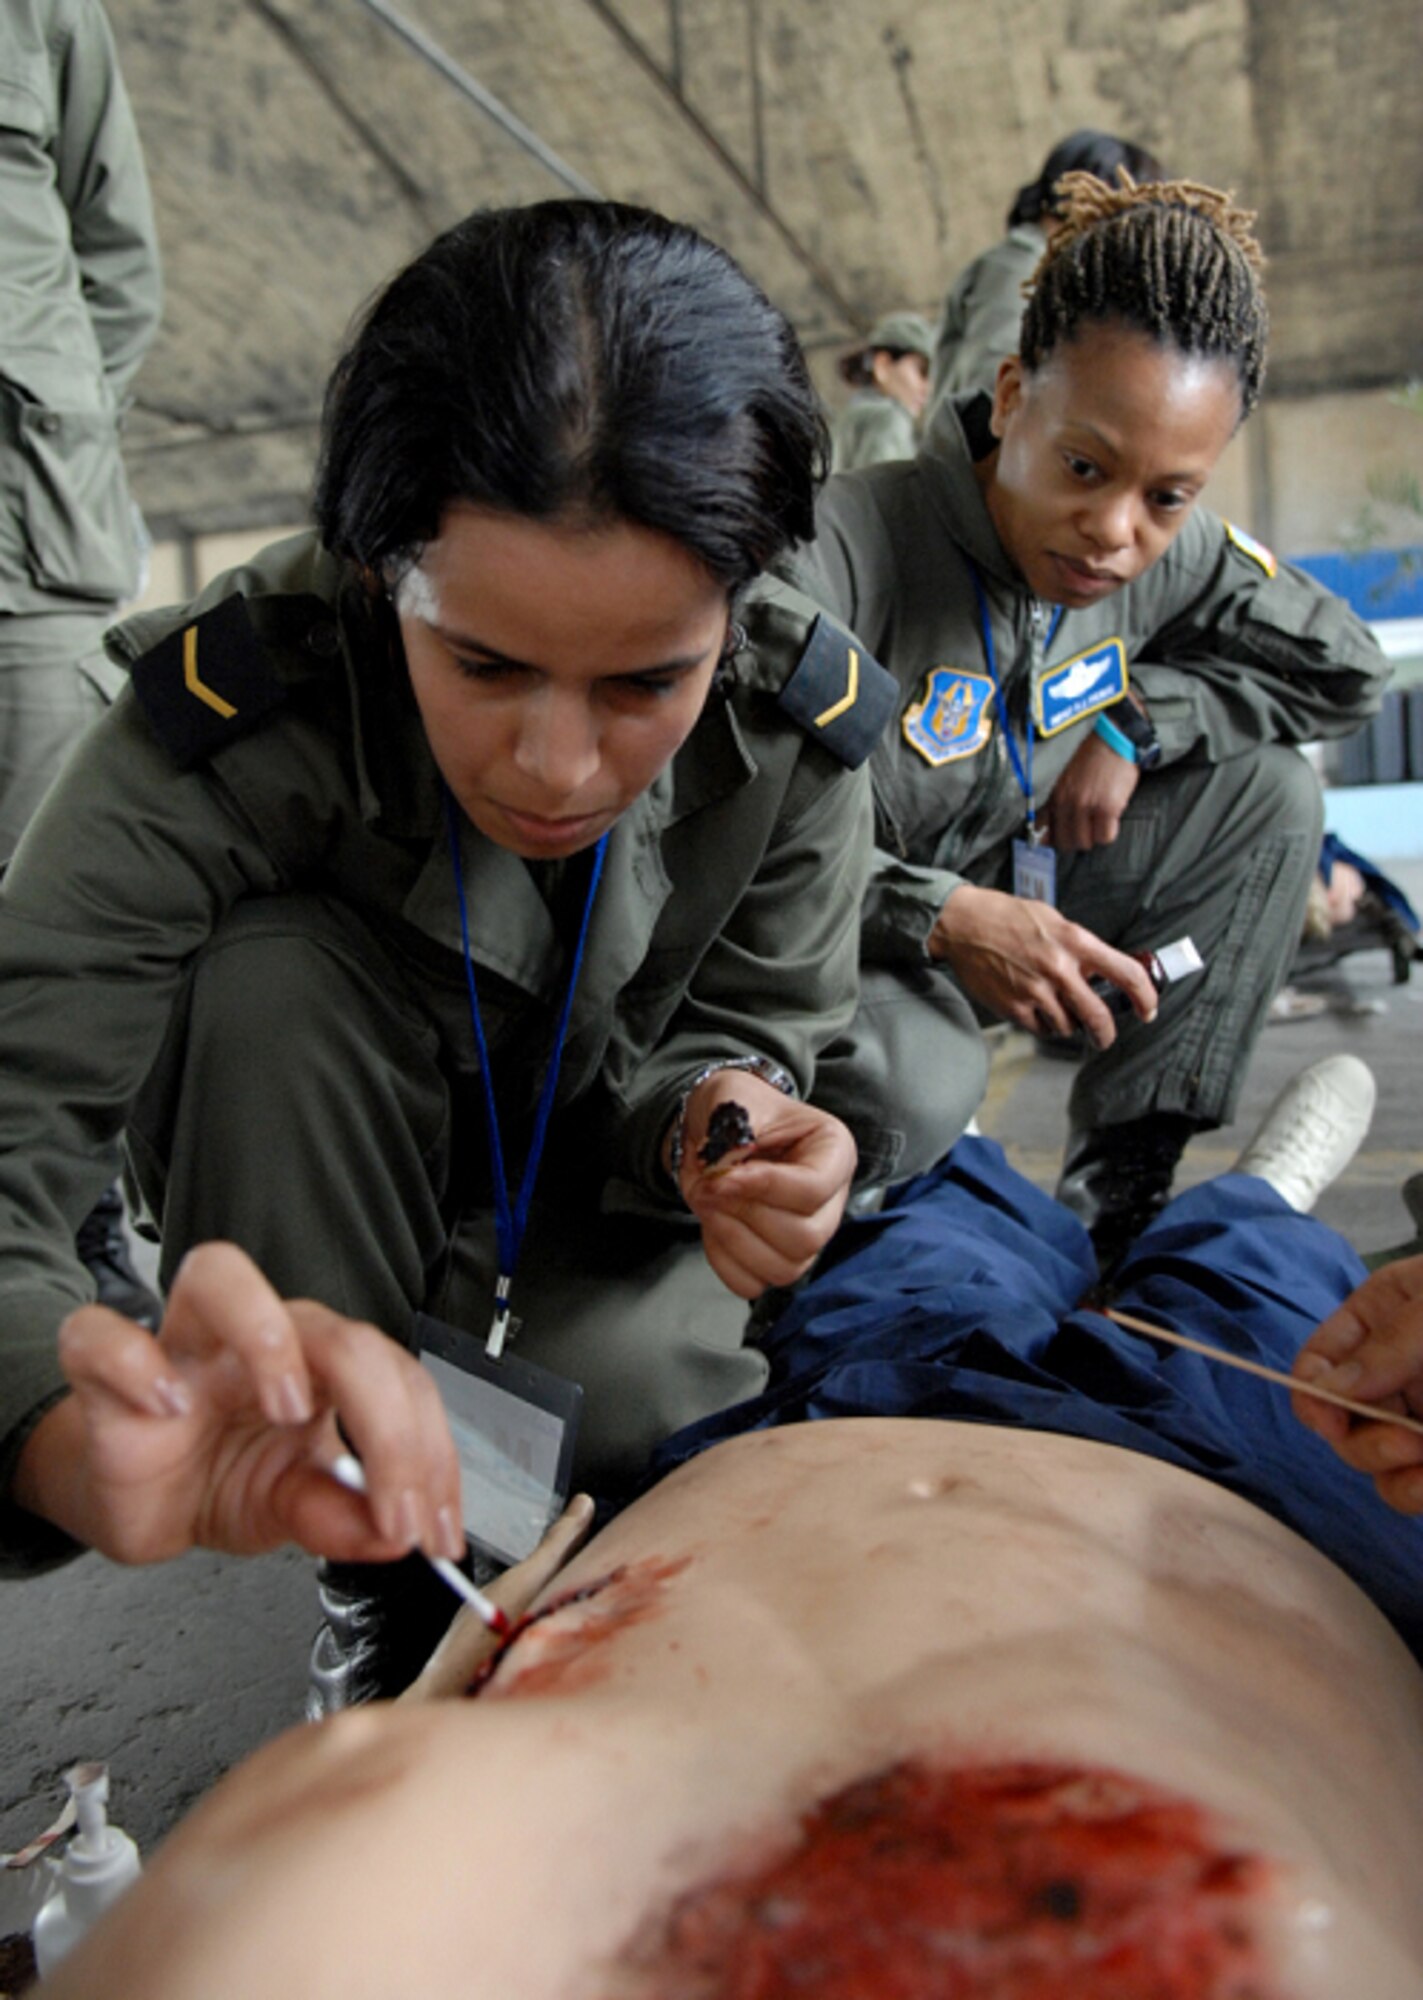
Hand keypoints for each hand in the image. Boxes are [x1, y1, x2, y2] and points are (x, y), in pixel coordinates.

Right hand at [13, 1242, 464, 1566]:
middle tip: (390, 1504)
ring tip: (288, 1410)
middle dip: (385, 1424)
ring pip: (221, 1274)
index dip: (428, 1452)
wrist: (137, 1503)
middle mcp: (261, 1339)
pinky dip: (133, 1363)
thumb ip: (340, 1518)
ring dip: (267, 1337)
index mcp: (319, 1368)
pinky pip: (104, 1336)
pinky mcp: (109, 1372)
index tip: (432, 1528)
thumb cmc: (217, 1481)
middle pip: (336, 1335)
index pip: (395, 1378)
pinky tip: (165, 1406)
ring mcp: (182, 1345)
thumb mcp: (290, 1510)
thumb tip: (396, 1537)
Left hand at [670, 1070, 856, 1299]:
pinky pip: (753, 1284)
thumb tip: (726, 1173)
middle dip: (745, 1214)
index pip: (814, 1189)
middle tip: (707, 1186)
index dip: (764, 1188)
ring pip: (784, 1268)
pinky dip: (724, 1260)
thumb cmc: (734, 1107)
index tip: (722, 1176)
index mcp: (834, 1151)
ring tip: (707, 1202)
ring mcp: (809, 1234)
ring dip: (732, 1238)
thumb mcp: (731, 1098)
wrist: (714, 1128)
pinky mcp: (779, 1259)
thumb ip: (731, 1130)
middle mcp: (831, 1198)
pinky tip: (713, 1226)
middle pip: (805, 1237)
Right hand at [929, 882, 1157, 1046]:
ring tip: (1057, 1009)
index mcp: (1075, 941)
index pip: (1127, 973)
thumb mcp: (1053, 920)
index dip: (1146, 997)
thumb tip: (1101, 972)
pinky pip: (1041, 1029)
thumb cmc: (1007, 917)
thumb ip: (1079, 947)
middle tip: (1106, 1036)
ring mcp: (1036, 990)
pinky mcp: (1014, 1006)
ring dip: (1068, 1024)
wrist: (963, 924)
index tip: (1148, 1009)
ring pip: (1068, 1026)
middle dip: (1107, 1034)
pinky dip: (1043, 1024)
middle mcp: (1059, 968)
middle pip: (1099, 1016)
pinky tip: (1036, 1009)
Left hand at [1043, 730, 1140, 851]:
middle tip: (1083, 832)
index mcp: (1053, 792)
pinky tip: (1110, 822)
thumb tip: (1047, 823)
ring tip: (1098, 826)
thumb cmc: (1092, 750)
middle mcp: (1066, 801)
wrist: (1115, 733)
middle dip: (1073, 840)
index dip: (1050, 837)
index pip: (1041, 828)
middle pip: (1064, 841)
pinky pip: (1105, 836)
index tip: (1057, 838)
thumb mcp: (1065, 772)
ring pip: (1084, 842)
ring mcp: (1086, 805)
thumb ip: (1056, 795)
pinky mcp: (1108, 807)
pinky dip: (1108, 834)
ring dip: (1091, 838)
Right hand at [1291, 1256, 1422, 1511]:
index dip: (1312, 1393)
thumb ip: (1390, 1345)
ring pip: (1374, 1461)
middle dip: (1362, 1440)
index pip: (1319, 1361)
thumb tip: (1330, 1391)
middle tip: (1407, 1443)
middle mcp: (1394, 1370)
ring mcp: (1419, 1413)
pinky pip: (1409, 1484)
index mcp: (1381, 1317)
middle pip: (1341, 1422)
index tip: (1328, 1420)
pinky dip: (1413, 1491)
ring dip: (1389, 1473)